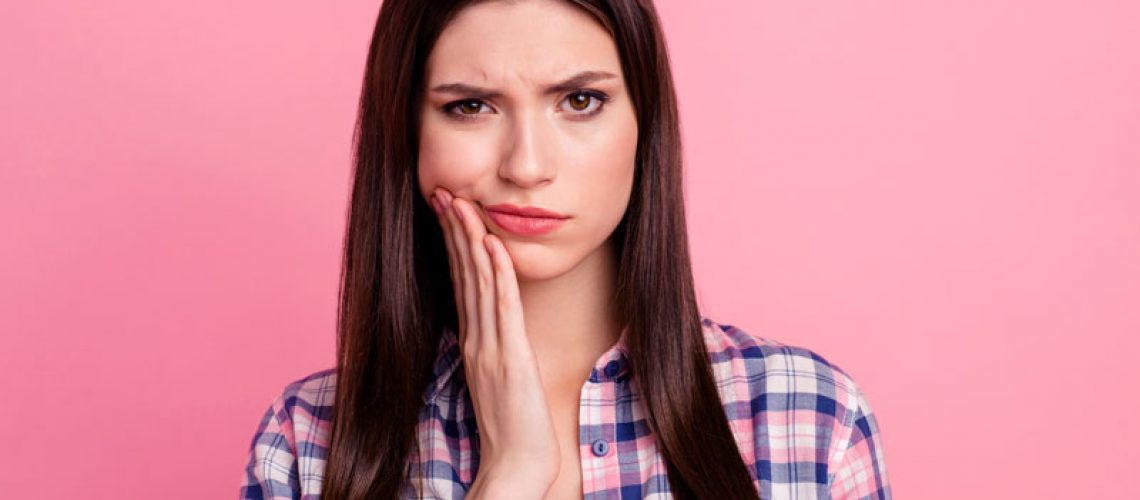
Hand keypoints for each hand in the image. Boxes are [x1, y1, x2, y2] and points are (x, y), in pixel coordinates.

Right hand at [428, 188, 561, 494]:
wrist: (516, 465)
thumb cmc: (513, 428)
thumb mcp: (498, 380)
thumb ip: (492, 351)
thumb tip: (490, 329)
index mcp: (473, 343)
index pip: (460, 283)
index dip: (453, 246)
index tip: (447, 212)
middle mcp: (476, 340)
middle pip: (463, 275)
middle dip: (454, 232)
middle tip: (444, 193)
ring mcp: (490, 348)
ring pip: (478, 284)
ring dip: (470, 241)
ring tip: (462, 205)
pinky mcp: (510, 359)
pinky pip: (502, 309)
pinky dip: (497, 274)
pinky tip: (493, 245)